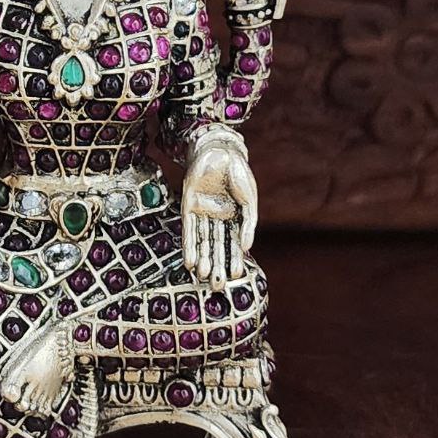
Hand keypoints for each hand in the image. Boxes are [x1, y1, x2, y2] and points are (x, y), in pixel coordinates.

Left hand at [181, 127, 257, 287]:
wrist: (221, 150)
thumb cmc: (239, 174)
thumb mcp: (249, 201)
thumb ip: (248, 224)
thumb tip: (248, 247)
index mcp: (234, 217)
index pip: (234, 244)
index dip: (235, 260)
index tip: (236, 277)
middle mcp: (217, 218)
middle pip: (216, 246)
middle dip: (217, 266)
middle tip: (217, 286)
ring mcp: (203, 212)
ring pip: (202, 241)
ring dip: (202, 260)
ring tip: (203, 278)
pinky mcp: (188, 205)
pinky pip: (188, 230)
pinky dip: (189, 246)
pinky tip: (189, 261)